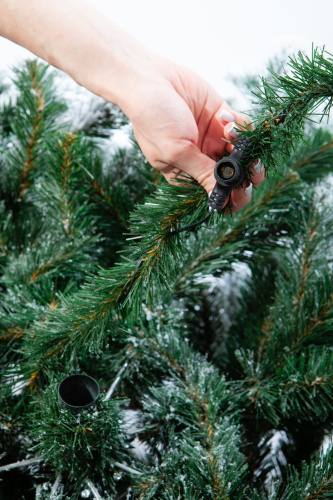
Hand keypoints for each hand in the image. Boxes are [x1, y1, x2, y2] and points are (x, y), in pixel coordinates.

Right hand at [124, 57, 264, 212]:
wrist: (148, 79)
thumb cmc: (153, 119)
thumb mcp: (177, 151)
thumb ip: (202, 173)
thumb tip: (220, 201)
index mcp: (187, 174)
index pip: (216, 193)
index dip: (233, 196)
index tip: (242, 189)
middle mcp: (202, 159)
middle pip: (235, 176)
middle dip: (248, 173)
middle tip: (253, 165)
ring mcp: (213, 138)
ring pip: (244, 152)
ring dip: (246, 145)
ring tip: (230, 131)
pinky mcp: (220, 117)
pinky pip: (243, 127)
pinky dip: (240, 123)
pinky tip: (223, 115)